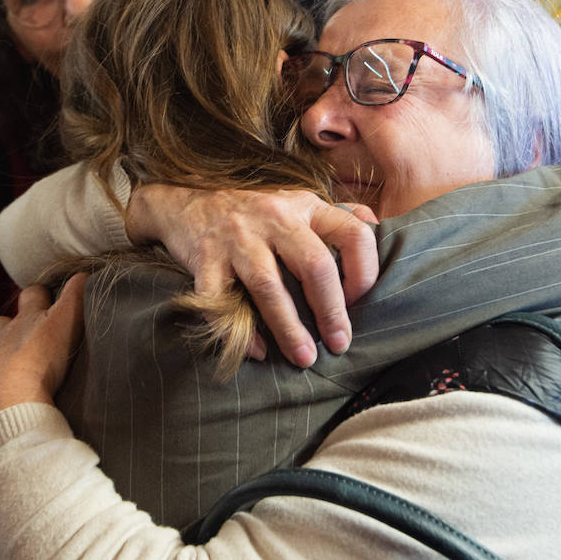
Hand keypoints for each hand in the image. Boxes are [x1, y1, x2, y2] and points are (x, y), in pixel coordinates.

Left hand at [0, 274, 88, 443]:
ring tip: (19, 368)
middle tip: (32, 335)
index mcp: (25, 319)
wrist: (6, 403)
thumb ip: (76, 296)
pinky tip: (7, 397)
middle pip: (3, 322)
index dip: (41, 294)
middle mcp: (2, 337)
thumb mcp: (66, 321)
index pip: (32, 295)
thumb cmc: (40, 360)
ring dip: (3, 355)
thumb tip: (83, 273)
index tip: (51, 299)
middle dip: (14, 324)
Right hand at [127, 185, 378, 367]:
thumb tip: (376, 225)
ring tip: (305, 358)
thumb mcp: (297, 201)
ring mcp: (237, 238)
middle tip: (339, 343)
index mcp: (304, 206)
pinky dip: (240, 332)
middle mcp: (274, 217)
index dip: (364, 272)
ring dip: (290, 329)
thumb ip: (336, 214)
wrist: (184, 202)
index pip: (353, 233)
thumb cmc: (252, 210)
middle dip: (331, 311)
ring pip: (270, 287)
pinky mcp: (205, 258)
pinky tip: (256, 351)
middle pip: (315, 265)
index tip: (359, 301)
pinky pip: (222, 301)